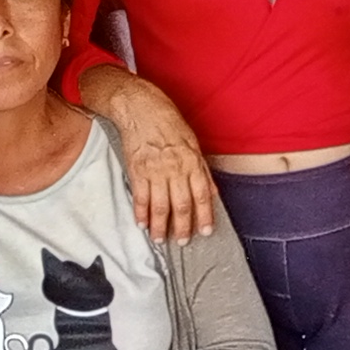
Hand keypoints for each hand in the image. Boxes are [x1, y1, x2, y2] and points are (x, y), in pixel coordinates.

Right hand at [81, 71, 217, 241]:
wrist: (140, 108)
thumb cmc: (168, 122)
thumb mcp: (193, 143)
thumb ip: (203, 170)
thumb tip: (212, 192)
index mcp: (192, 162)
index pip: (202, 195)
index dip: (205, 216)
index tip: (206, 231)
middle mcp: (175, 169)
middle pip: (181, 205)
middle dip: (182, 227)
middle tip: (182, 241)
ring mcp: (155, 171)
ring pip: (160, 206)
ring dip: (160, 226)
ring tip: (160, 239)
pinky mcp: (137, 170)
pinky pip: (140, 198)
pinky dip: (141, 213)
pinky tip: (142, 224)